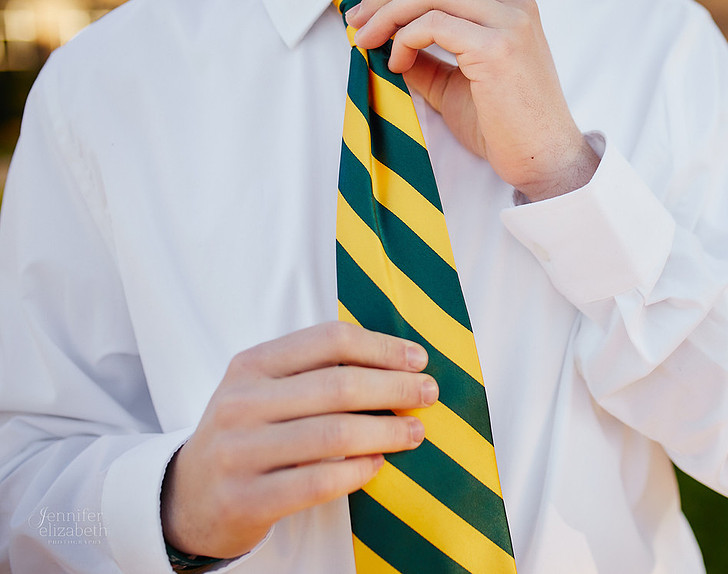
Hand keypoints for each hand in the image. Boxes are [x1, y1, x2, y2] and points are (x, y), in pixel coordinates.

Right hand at [160, 322, 436, 558]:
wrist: (186, 497)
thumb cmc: (247, 434)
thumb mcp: (264, 389)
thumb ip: (316, 371)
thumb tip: (400, 365)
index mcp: (251, 365)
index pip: (329, 340)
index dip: (382, 347)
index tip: (419, 359)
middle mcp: (241, 403)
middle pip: (338, 386)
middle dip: (395, 387)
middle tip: (429, 394)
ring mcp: (239, 452)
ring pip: (334, 434)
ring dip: (387, 430)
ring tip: (415, 432)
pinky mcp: (246, 499)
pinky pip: (318, 481)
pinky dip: (357, 470)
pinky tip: (378, 464)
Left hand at [345, 0, 598, 201]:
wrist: (544, 162)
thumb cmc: (504, 129)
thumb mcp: (454, 84)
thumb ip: (424, 58)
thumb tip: (379, 37)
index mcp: (510, 8)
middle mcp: (515, 6)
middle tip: (353, 20)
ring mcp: (510, 23)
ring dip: (388, 13)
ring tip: (364, 39)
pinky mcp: (498, 47)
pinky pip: (433, 25)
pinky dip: (404, 39)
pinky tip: (395, 63)